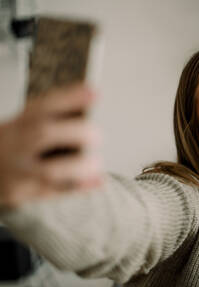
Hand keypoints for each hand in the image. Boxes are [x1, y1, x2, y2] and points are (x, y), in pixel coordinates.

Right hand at [0, 84, 102, 208]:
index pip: (42, 106)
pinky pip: (55, 192)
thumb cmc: (12, 147)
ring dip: (81, 165)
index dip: (69, 98)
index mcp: (16, 124)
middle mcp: (14, 145)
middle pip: (43, 133)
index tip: (94, 93)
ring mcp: (17, 171)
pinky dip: (79, 186)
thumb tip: (92, 101)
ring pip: (50, 169)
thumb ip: (51, 117)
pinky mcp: (23, 193)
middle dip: (78, 132)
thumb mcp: (22, 126)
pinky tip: (97, 180)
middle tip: (97, 135)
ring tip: (96, 162)